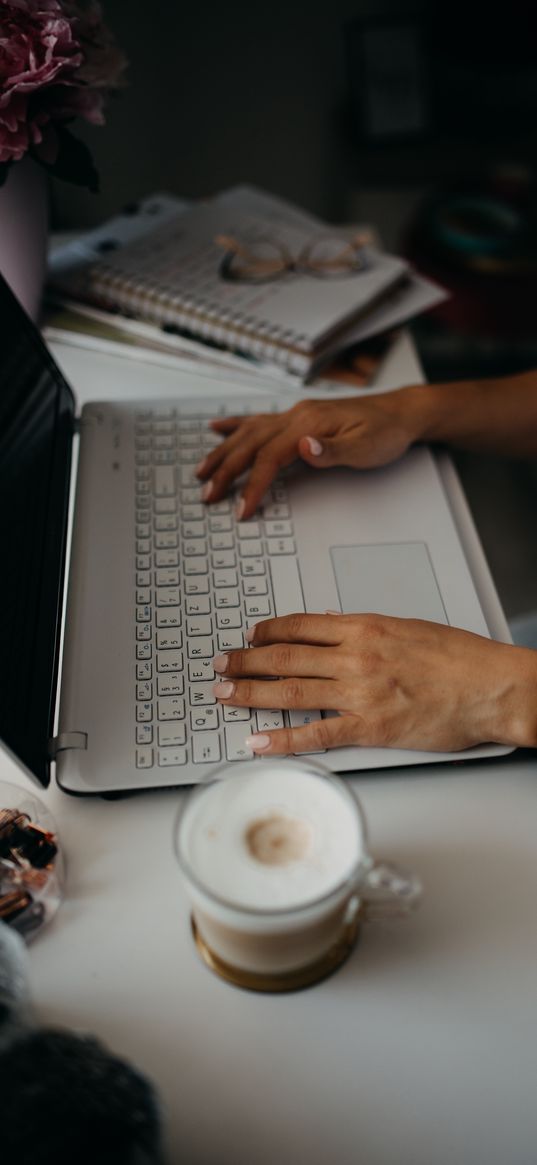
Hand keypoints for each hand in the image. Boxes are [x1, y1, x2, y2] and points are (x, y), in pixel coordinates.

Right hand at [197, 389, 425, 518]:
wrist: (402, 413)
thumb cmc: (386, 433)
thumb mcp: (366, 447)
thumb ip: (333, 451)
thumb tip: (303, 448)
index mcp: (309, 423)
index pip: (270, 457)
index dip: (253, 484)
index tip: (242, 508)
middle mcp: (297, 415)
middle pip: (250, 443)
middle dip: (226, 471)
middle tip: (207, 495)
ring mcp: (296, 414)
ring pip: (248, 432)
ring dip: (223, 451)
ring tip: (201, 470)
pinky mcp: (299, 417)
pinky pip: (259, 420)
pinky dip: (235, 425)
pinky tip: (218, 428)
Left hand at [212, 613, 534, 753]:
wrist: (490, 686)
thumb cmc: (459, 659)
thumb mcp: (406, 628)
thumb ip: (366, 631)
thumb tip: (332, 629)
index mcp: (364, 628)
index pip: (300, 626)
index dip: (267, 632)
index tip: (249, 636)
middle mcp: (355, 657)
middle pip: (283, 657)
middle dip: (244, 662)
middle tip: (220, 665)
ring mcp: (359, 693)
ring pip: (289, 692)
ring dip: (249, 693)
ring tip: (224, 695)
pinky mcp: (369, 728)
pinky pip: (315, 735)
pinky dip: (281, 740)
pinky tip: (258, 742)